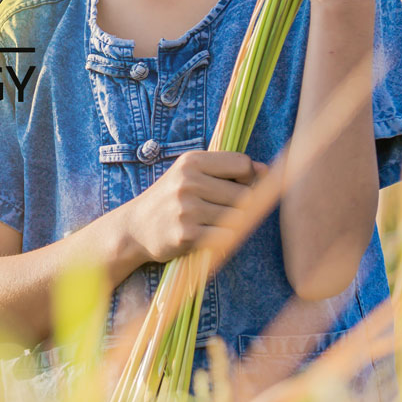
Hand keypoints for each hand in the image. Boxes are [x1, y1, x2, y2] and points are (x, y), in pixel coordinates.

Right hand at [124, 150, 266, 264]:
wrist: (135, 228)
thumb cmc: (171, 199)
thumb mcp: (192, 175)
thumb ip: (227, 170)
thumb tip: (266, 171)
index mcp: (191, 161)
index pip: (242, 164)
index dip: (247, 177)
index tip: (235, 186)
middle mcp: (188, 182)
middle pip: (244, 194)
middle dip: (240, 205)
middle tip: (218, 210)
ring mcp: (187, 209)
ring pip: (237, 217)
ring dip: (231, 224)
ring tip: (209, 222)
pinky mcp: (187, 234)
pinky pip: (225, 237)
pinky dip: (222, 239)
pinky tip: (206, 235)